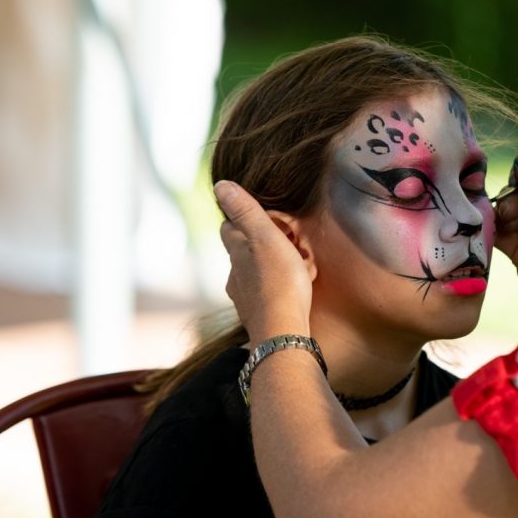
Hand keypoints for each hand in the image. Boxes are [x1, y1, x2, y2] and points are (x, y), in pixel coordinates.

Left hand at [214, 180, 312, 340]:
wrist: (283, 332)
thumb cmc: (279, 282)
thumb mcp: (266, 237)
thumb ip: (246, 211)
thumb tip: (219, 185)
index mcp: (236, 252)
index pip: (229, 226)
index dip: (244, 218)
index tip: (266, 217)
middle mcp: (235, 274)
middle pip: (244, 250)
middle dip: (263, 243)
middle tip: (290, 242)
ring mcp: (245, 297)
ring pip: (256, 273)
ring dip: (273, 265)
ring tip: (298, 266)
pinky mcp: (258, 314)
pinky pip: (267, 293)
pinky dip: (279, 286)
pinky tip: (295, 290)